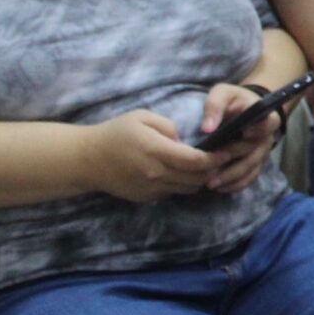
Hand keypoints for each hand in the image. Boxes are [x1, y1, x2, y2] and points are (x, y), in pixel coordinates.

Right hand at [86, 112, 215, 202]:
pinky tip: (182, 173)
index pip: (195, 161)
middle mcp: (156, 173)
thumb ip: (168, 126)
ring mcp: (151, 188)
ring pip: (187, 189)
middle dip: (213, 170)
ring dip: (199, 179)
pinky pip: (172, 192)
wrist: (87, 160)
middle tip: (221, 159)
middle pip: (196, 179)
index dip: (215, 158)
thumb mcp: (141, 117)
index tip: (226, 151)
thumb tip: (184, 142)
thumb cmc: (115, 133)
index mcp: (156, 150)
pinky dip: (182, 184)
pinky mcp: (146, 197)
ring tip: (204, 167)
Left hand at [198, 83, 282, 193]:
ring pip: (251, 168)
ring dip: (232, 178)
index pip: (267, 124)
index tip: (243, 133)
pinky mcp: (256, 164)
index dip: (257, 130)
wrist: (243, 109)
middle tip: (210, 170)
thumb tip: (207, 128)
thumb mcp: (223, 93)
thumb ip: (215, 105)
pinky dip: (236, 185)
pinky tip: (220, 188)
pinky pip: (249, 178)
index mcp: (264, 116)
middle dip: (232, 161)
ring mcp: (262, 152)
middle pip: (253, 152)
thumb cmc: (232, 101)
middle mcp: (266, 137)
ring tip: (211, 184)